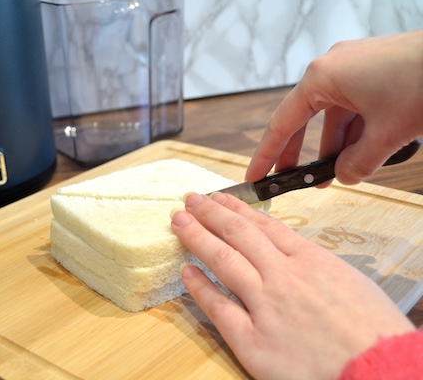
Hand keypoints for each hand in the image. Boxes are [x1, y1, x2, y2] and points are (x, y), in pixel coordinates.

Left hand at [170, 192, 414, 379]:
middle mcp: (282, 276)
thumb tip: (289, 255)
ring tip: (179, 222)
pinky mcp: (253, 340)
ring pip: (223, 260)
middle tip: (189, 201)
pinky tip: (186, 271)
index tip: (218, 198)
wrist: (380, 370)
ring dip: (196, 237)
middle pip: (236, 234)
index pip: (262, 225)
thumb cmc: (374, 331)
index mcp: (309, 259)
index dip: (236, 209)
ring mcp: (265, 305)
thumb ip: (313, 265)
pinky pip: (219, 308)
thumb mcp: (349, 280)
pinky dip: (200, 287)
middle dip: (209, 213)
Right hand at [246, 30, 422, 185]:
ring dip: (334, 146)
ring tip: (335, 175)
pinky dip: (355, 132)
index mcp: (321, 77)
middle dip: (300, 153)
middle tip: (291, 180)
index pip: (282, 123)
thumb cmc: (422, 81)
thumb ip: (359, 162)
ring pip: (334, 116)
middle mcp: (331, 68)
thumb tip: (344, 177)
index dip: (267, 154)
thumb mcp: (388, 133)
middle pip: (304, 119)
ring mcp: (353, 67)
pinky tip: (360, 154)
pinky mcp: (373, 70)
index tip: (255, 175)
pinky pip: (354, 107)